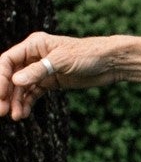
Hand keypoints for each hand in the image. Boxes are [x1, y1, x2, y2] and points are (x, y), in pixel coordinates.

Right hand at [0, 31, 118, 120]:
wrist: (109, 63)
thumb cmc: (87, 54)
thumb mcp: (61, 61)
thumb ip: (38, 71)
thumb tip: (15, 81)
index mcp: (33, 45)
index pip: (7, 61)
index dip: (1, 78)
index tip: (0, 95)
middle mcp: (34, 57)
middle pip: (11, 76)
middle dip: (6, 93)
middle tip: (1, 110)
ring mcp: (42, 71)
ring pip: (21, 88)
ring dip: (16, 102)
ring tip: (15, 116)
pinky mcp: (51, 82)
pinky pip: (33, 94)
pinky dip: (27, 104)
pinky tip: (22, 114)